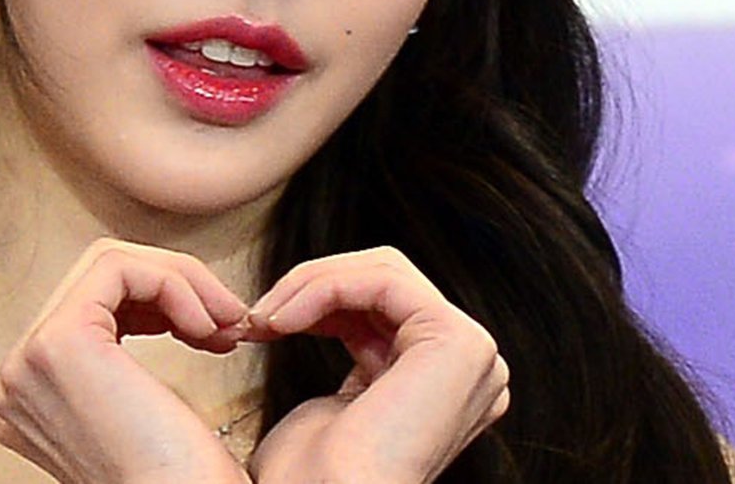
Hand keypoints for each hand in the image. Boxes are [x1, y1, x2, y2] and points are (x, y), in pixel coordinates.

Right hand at [0, 238, 252, 483]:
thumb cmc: (178, 479)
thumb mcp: (137, 406)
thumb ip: (121, 360)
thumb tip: (160, 303)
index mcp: (28, 393)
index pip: (87, 305)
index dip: (159, 305)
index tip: (214, 330)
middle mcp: (14, 377)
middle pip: (98, 279)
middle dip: (175, 288)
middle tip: (229, 320)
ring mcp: (28, 359)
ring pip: (110, 265)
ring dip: (182, 284)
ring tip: (225, 324)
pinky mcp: (59, 342)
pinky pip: (120, 268)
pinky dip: (174, 283)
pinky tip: (206, 326)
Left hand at [241, 247, 508, 483]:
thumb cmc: (315, 479)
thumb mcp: (342, 404)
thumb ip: (361, 354)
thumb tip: (331, 313)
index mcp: (450, 386)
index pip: (388, 305)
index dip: (322, 301)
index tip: (264, 320)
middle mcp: (473, 369)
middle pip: (388, 280)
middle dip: (314, 286)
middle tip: (259, 315)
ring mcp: (474, 356)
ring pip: (384, 271)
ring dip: (311, 285)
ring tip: (266, 318)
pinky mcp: (460, 343)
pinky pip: (383, 281)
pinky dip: (324, 287)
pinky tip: (286, 319)